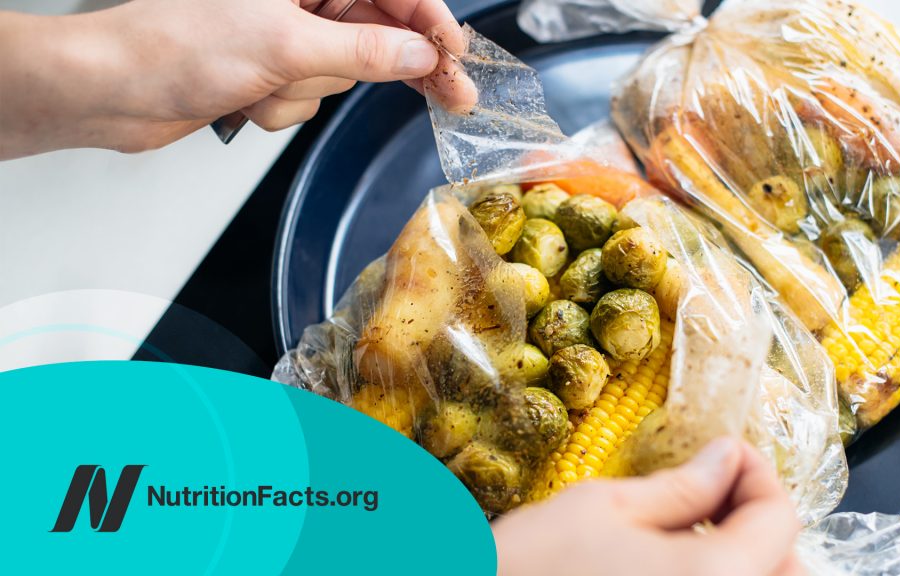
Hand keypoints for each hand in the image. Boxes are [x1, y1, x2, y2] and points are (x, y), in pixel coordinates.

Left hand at [0, 0, 475, 158]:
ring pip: (342, 73)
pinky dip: (284, 109)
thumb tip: (420, 55)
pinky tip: (249, 100)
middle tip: (452, 97)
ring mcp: (284, 34)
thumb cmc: (177, 46)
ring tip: (266, 86)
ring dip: (309, 93)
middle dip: (398, 68)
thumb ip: (365, 50)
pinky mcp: (270, 70)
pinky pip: (309, 97)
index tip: (459, 60)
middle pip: (378, 31)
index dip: (432, 25)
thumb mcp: (288, 47)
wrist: (115, 91)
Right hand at [492, 437, 804, 575]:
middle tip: (720, 493)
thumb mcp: (606, 507)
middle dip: (763, 526)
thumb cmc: (530, 566)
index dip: (757, 472)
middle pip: (787, 569)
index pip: (779, 519)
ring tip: (699, 533)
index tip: (726, 452)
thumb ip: (682, 486)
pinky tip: (673, 568)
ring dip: (747, 560)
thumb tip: (726, 457)